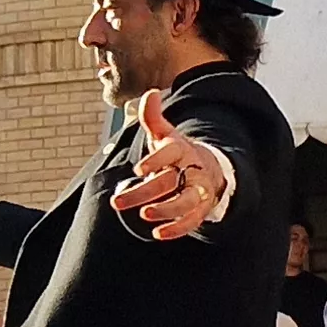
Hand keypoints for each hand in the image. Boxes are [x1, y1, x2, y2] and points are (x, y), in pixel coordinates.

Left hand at [109, 92, 228, 238]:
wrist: (208, 168)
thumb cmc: (177, 152)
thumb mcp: (164, 134)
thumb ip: (152, 117)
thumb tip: (150, 93)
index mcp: (181, 150)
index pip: (169, 153)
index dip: (155, 160)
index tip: (138, 170)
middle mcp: (191, 170)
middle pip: (169, 182)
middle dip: (144, 192)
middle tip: (118, 201)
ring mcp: (198, 191)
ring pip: (185, 202)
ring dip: (166, 210)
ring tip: (145, 215)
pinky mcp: (201, 209)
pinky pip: (192, 221)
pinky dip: (178, 229)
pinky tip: (158, 234)